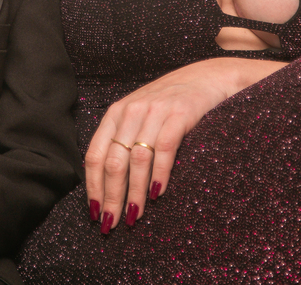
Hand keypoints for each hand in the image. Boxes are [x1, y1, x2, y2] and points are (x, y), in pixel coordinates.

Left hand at [85, 57, 284, 231]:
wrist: (207, 77)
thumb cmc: (170, 101)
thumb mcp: (139, 115)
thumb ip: (123, 138)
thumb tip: (106, 182)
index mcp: (116, 114)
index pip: (95, 155)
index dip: (93, 187)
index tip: (94, 212)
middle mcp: (131, 111)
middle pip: (113, 162)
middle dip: (111, 197)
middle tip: (111, 223)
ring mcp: (155, 112)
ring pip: (137, 160)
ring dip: (134, 192)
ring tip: (134, 215)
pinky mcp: (180, 114)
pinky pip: (165, 149)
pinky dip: (160, 174)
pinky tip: (158, 194)